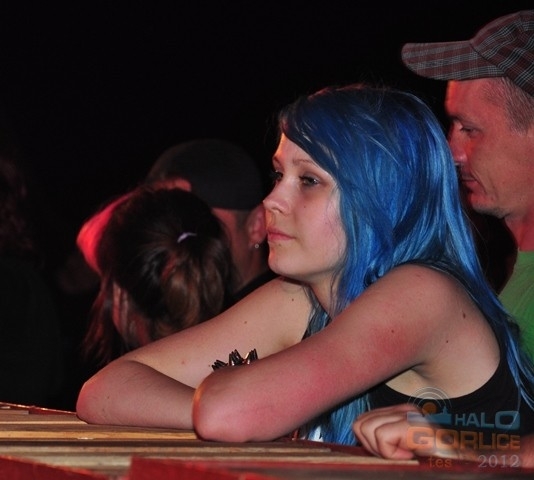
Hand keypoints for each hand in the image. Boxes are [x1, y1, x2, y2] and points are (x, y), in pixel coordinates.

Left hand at [354, 404, 533, 467]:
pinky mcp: (417, 426)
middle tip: (397, 458)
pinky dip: (391, 454)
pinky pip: (382, 437)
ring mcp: (412, 416)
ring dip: (382, 451)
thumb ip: (380, 441)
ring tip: (406, 458)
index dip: (368, 444)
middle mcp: (405, 410)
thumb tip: (358, 434)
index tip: (391, 457)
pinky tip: (412, 458)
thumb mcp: (401, 453)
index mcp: (399, 414)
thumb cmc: (433, 466)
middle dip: (371, 446)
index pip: (362, 420)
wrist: (465, 471)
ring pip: (367, 428)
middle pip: (360, 422)